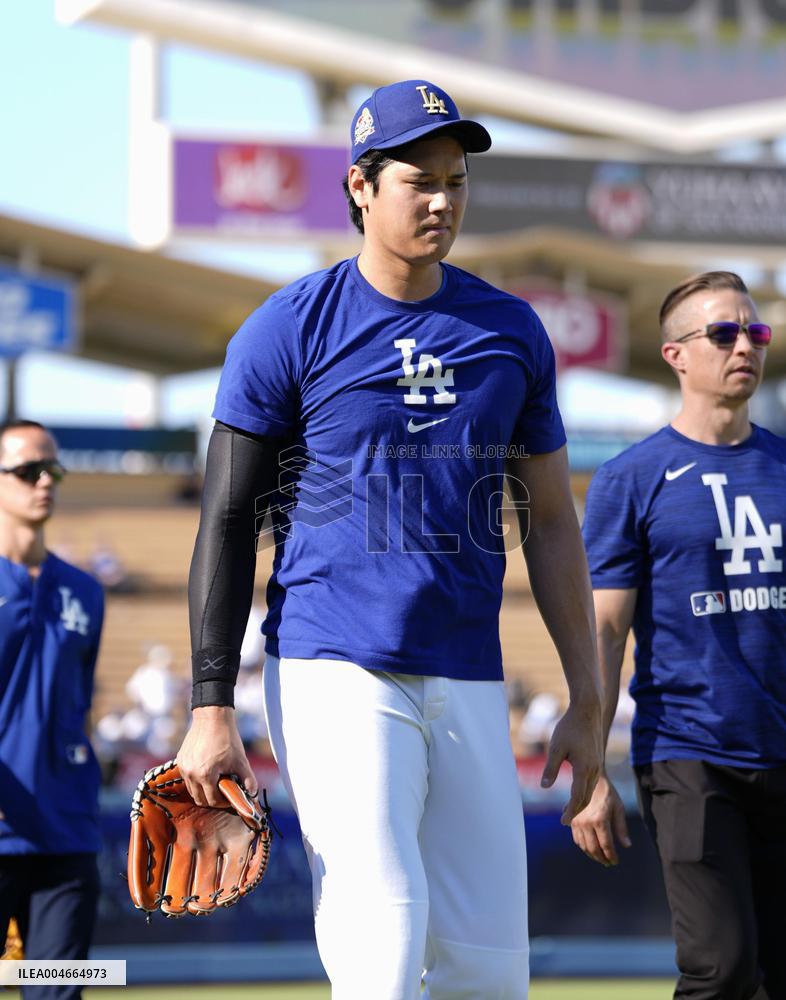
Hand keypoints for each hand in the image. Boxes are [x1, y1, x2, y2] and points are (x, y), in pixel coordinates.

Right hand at [176, 706, 257, 806]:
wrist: (212, 718)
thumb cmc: (227, 738)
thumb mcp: (241, 760)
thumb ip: (248, 779)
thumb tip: (253, 794)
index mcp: (206, 775)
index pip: (212, 801)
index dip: (223, 802)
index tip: (229, 797)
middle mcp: (191, 774)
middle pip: (200, 799)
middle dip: (212, 799)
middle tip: (223, 791)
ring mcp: (183, 767)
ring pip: (192, 790)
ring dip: (203, 790)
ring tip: (215, 780)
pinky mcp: (180, 760)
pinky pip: (187, 778)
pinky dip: (196, 779)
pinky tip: (207, 770)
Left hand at [540, 697, 602, 824]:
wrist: (587, 711)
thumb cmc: (569, 727)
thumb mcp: (555, 747)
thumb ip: (550, 768)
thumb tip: (544, 787)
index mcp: (584, 768)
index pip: (578, 797)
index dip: (570, 811)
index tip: (563, 822)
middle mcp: (594, 770)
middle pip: (586, 798)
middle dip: (576, 811)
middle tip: (564, 821)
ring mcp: (598, 766)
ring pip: (590, 791)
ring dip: (580, 803)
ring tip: (568, 810)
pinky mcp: (597, 761)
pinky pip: (592, 783)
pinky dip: (584, 792)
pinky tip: (576, 792)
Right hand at [570, 773, 630, 864]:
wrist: (590, 778)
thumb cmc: (608, 793)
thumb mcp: (618, 808)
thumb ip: (622, 828)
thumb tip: (627, 846)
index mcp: (600, 819)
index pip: (606, 845)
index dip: (611, 856)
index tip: (616, 862)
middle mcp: (586, 822)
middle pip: (594, 848)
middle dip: (602, 858)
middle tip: (608, 863)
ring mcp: (577, 822)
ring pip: (584, 846)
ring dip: (592, 855)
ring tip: (600, 858)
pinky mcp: (572, 820)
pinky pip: (577, 839)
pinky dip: (583, 847)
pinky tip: (591, 848)